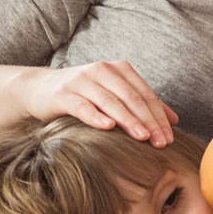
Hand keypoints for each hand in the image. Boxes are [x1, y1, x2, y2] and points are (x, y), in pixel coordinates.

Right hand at [17, 60, 178, 146]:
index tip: (171, 139)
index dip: (159, 117)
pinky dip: (96, 116)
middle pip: (131, 97)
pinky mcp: (63, 93)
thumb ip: (142, 104)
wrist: (39, 89)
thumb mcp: (114, 96)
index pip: (145, 94)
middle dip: (148, 121)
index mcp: (119, 70)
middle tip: (161, 143)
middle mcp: (102, 70)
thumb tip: (174, 120)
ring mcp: (81, 80)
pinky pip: (82, 105)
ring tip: (142, 137)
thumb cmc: (82, 95)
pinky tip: (108, 127)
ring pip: (110, 101)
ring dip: (128, 120)